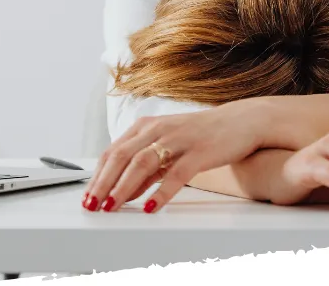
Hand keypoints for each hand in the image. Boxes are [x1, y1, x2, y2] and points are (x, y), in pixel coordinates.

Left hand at [83, 99, 270, 212]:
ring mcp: (179, 139)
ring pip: (143, 162)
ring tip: (113, 206)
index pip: (112, 152)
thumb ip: (147, 170)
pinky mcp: (199, 151)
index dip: (97, 176)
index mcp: (146, 126)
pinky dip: (161, 191)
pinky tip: (151, 207)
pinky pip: (176, 174)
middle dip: (103, 183)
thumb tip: (123, 192)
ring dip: (124, 187)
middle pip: (122, 156)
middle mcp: (159, 129)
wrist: (241, 122)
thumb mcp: (168, 149)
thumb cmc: (202, 136)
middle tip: (93, 205)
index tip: (87, 197)